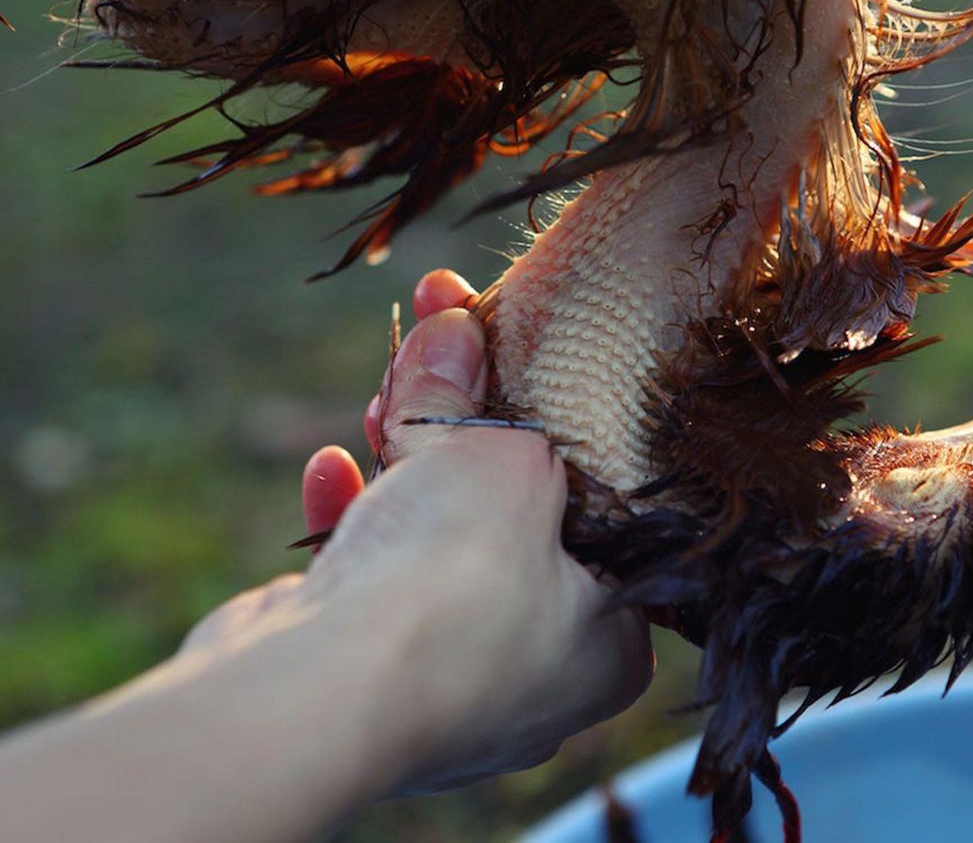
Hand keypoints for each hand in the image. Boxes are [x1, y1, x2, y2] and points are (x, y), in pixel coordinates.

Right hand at [185, 269, 651, 792]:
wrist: (316, 697)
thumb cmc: (455, 592)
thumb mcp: (498, 460)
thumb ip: (480, 397)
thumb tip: (453, 327)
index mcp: (606, 647)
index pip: (601, 518)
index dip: (559, 430)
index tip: (522, 365)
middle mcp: (533, 678)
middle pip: (510, 521)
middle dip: (469, 429)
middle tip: (447, 344)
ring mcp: (442, 684)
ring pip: (433, 547)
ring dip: (406, 462)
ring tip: (387, 393)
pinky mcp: (363, 679)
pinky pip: (369, 582)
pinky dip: (354, 520)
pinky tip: (332, 469)